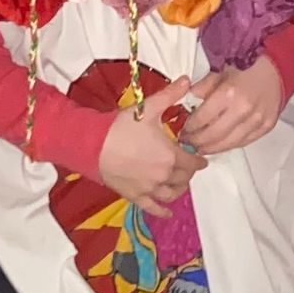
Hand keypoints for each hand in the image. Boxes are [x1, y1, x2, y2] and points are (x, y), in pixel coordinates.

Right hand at [97, 80, 193, 215]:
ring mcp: (149, 188)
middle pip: (183, 178)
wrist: (92, 145)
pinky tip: (168, 212)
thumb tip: (188, 80)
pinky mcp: (135, 196)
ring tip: (180, 184)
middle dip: (188, 172)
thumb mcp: (147, 108)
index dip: (198, 160)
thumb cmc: (121, 126)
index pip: (193, 162)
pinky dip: (162, 211)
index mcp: (170, 155)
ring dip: (179, 189)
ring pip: (171, 194)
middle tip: (188, 166)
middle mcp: (163, 175)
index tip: (201, 158)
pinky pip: (153, 208)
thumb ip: (170, 95)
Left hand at [175, 57, 283, 155]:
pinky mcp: (266, 127)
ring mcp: (257, 120)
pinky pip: (244, 142)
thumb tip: (188, 99)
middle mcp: (243, 110)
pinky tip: (220, 144)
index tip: (183, 130)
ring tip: (201, 148)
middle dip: (198, 142)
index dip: (190, 127)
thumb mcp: (220, 70)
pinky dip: (230, 145)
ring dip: (212, 148)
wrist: (277, 68)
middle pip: (214, 135)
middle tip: (188, 143)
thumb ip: (203, 87)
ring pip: (229, 143)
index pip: (202, 118)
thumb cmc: (247, 67)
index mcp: (228, 93)